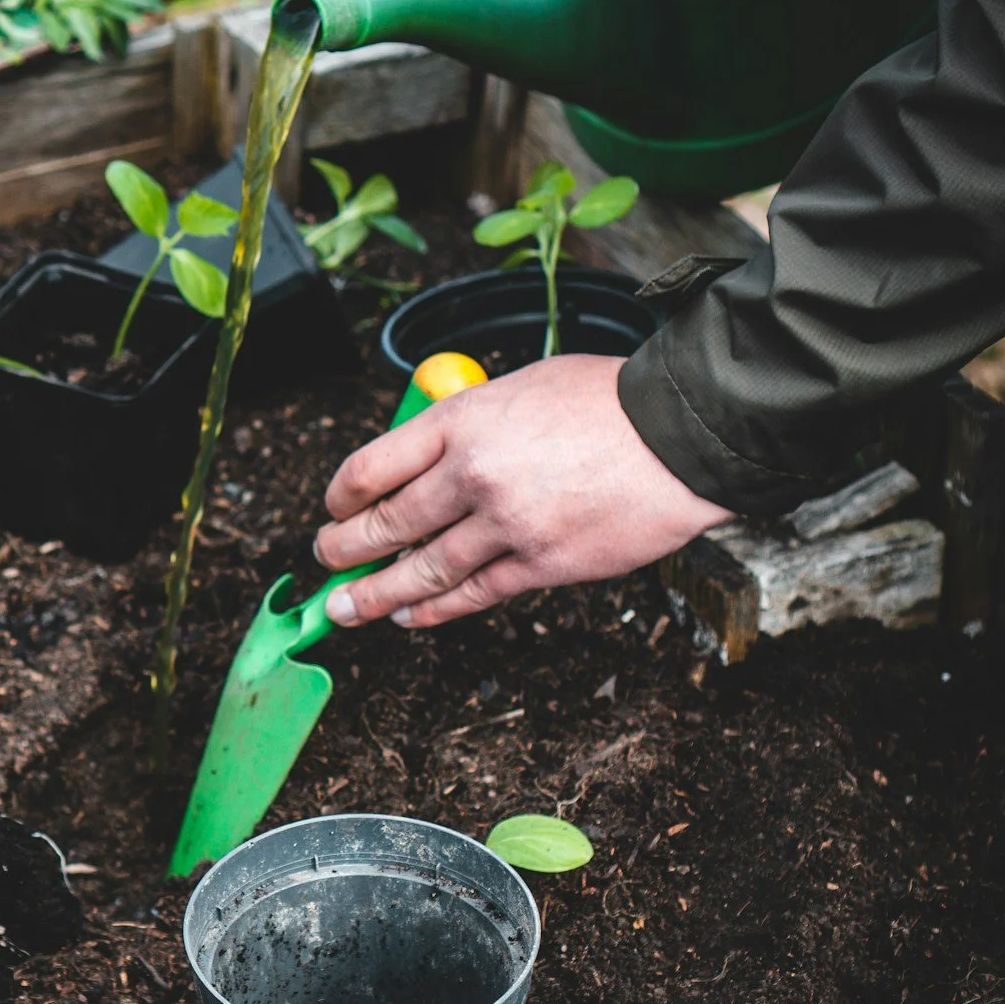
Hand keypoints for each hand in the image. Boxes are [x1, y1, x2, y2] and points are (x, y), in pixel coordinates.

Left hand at [315, 354, 729, 628]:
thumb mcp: (521, 386)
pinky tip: (409, 616)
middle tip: (324, 560)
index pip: (373, 465)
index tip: (332, 506)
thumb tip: (432, 455)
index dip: (341, 494)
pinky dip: (433, 610)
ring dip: (374, 595)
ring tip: (344, 608)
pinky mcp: (540, 564)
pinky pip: (472, 595)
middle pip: (387, 523)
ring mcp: (505, 525)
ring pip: (421, 570)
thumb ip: (471, 421)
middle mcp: (473, 474)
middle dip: (343, 549)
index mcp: (462, 421)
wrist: (680, 435)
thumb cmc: (608, 402)